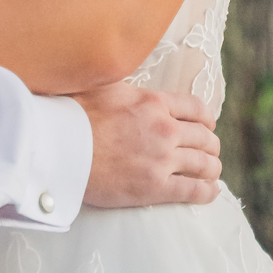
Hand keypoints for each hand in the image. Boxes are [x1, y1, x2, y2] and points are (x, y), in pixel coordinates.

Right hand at [74, 82, 220, 207]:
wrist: (60, 148)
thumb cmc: (74, 115)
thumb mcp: (104, 86)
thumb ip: (127, 88)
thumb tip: (129, 81)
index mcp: (153, 102)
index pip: (196, 108)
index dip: (206, 118)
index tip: (207, 125)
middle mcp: (164, 128)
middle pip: (205, 137)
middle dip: (210, 145)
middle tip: (209, 151)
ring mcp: (162, 159)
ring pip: (204, 164)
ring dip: (212, 168)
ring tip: (211, 172)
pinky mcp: (156, 187)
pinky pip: (193, 190)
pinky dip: (207, 192)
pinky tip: (210, 191)